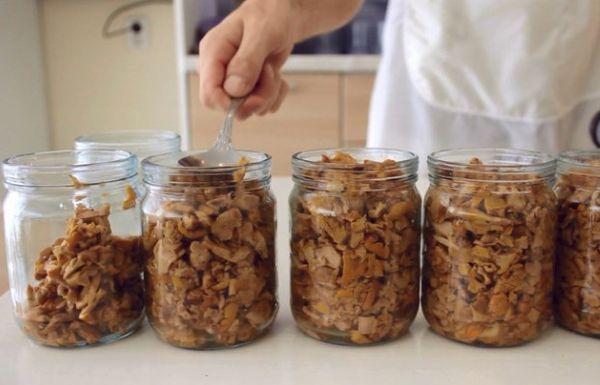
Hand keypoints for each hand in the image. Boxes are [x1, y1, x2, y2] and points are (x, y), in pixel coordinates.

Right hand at [197, 0, 295, 119]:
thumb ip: (247, 61)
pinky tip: (277, 77)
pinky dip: (274, 95)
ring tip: (273, 69)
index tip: (253, 97)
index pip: (209, 94)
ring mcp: (233, 81)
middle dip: (255, 97)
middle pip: (229, 106)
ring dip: (268, 94)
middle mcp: (219, 71)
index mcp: (213, 53)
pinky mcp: (247, 88)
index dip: (229, 103)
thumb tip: (234, 89)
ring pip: (248, 108)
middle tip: (269, 74)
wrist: (283, 16)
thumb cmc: (269, 15)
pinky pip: (261, 107)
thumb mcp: (262, 33)